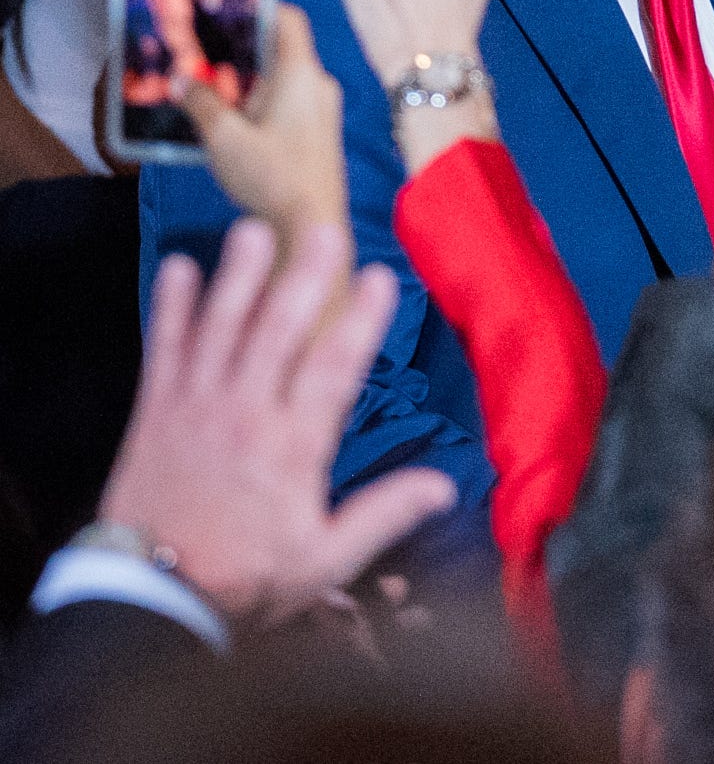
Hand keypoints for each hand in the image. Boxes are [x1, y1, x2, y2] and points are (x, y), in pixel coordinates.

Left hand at [99, 219, 456, 627]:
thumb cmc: (247, 577)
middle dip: (302, 275)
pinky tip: (178, 266)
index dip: (359, 320)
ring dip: (237, 276)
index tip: (380, 276)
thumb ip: (383, 514)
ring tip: (251, 230)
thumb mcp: (326, 559)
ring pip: (220, 329)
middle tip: (323, 226)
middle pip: (277, 333)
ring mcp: (197, 406)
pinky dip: (170, 308)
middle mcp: (246, 414)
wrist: (150, 602)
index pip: (334, 370)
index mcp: (293, 447)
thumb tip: (446, 486)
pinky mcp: (157, 410)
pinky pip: (164, 349)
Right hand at [174, 4, 348, 250]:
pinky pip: (290, 105)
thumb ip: (201, 102)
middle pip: (281, 51)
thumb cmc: (271, 176)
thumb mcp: (223, 138)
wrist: (312, 227)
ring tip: (207, 93)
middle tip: (200, 58)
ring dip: (248, 84)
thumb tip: (181, 80)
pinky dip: (262, 105)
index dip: (258, 9)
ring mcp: (324, 111)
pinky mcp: (320, 135)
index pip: (288, 19)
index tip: (222, 14)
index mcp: (301, 73)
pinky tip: (231, 125)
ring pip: (283, 81)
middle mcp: (319, 85)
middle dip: (240, 53)